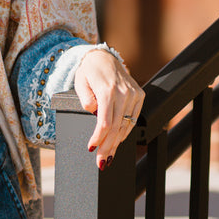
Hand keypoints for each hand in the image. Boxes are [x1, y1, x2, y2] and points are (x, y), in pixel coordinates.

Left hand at [73, 48, 144, 168]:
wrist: (103, 57)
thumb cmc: (89, 71)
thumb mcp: (80, 83)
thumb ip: (85, 99)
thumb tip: (93, 112)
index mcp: (108, 90)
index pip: (105, 122)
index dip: (99, 138)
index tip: (92, 149)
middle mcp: (123, 92)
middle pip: (116, 127)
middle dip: (107, 147)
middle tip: (101, 162)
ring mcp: (134, 94)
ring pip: (126, 126)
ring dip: (117, 143)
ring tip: (108, 156)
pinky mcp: (139, 95)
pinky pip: (133, 119)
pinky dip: (125, 132)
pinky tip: (117, 141)